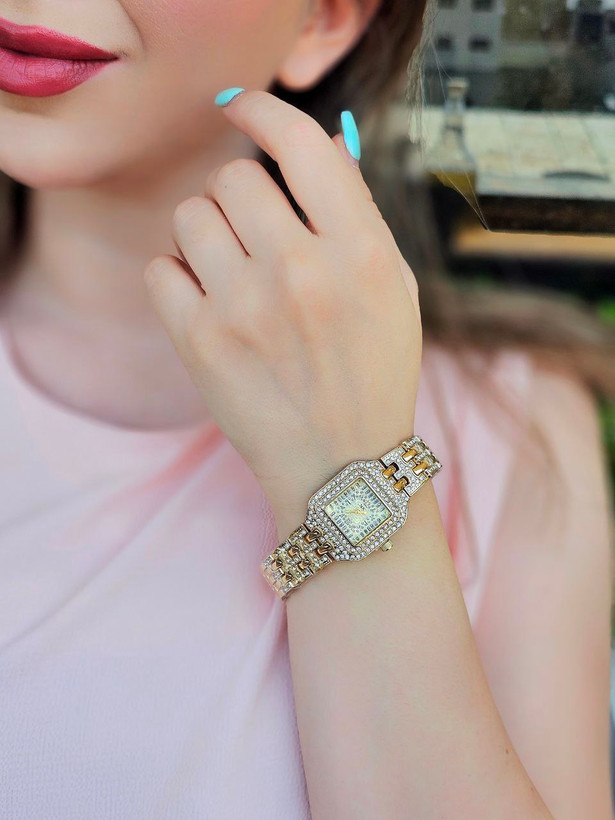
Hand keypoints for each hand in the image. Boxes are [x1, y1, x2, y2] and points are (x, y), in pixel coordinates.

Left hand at [144, 90, 421, 538]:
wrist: (340, 464)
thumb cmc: (373, 373)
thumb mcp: (394, 288)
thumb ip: (355, 212)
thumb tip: (314, 142)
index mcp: (359, 251)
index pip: (298, 144)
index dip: (262, 111)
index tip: (242, 109)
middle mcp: (302, 271)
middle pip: (233, 177)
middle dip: (240, 196)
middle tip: (255, 235)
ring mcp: (246, 308)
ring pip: (191, 215)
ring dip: (207, 235)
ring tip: (232, 274)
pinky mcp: (201, 343)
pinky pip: (159, 268)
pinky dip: (178, 278)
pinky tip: (208, 304)